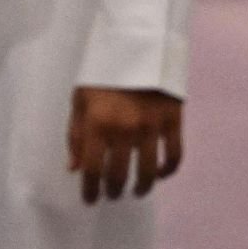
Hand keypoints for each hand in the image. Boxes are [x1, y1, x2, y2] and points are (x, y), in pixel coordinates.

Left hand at [68, 86, 183, 202]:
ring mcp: (151, 127)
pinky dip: (167, 171)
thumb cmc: (102, 75)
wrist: (137, 48)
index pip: (92, 168)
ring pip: (148, 171)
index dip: (90, 189)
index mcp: (97, 123)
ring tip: (135, 191)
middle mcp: (124, 129)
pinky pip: (173, 156)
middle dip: (113, 190)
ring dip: (141, 187)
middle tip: (111, 196)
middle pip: (119, 174)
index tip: (89, 200)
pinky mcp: (173, 122)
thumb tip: (74, 168)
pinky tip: (159, 175)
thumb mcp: (80, 100)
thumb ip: (76, 135)